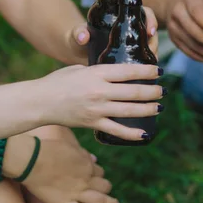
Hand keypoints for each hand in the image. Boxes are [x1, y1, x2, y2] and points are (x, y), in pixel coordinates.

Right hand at [8, 135, 117, 202]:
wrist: (31, 160)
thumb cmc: (47, 149)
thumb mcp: (69, 146)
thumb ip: (83, 153)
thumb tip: (95, 159)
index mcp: (86, 164)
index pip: (99, 171)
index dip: (98, 174)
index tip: (96, 176)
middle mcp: (85, 179)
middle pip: (103, 185)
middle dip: (106, 187)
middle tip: (106, 189)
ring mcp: (76, 193)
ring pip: (100, 200)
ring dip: (110, 202)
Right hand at [37, 63, 163, 139]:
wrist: (40, 102)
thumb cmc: (59, 81)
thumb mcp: (79, 68)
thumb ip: (99, 71)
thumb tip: (119, 72)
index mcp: (97, 73)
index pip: (129, 71)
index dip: (148, 72)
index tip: (159, 72)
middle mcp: (100, 91)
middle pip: (134, 91)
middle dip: (153, 91)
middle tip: (163, 91)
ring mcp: (97, 109)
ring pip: (130, 110)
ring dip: (148, 109)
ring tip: (159, 107)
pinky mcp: (93, 124)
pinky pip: (117, 130)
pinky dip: (132, 134)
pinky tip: (145, 134)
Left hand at [70, 6, 159, 60]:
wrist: (76, 51)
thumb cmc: (76, 38)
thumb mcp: (77, 34)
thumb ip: (78, 33)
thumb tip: (83, 36)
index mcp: (121, 15)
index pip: (144, 12)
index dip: (151, 20)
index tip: (150, 32)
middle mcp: (129, 27)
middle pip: (150, 31)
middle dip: (153, 42)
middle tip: (150, 52)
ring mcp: (130, 42)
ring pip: (149, 45)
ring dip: (152, 54)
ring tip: (148, 65)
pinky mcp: (129, 56)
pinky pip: (143, 58)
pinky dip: (146, 66)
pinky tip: (146, 74)